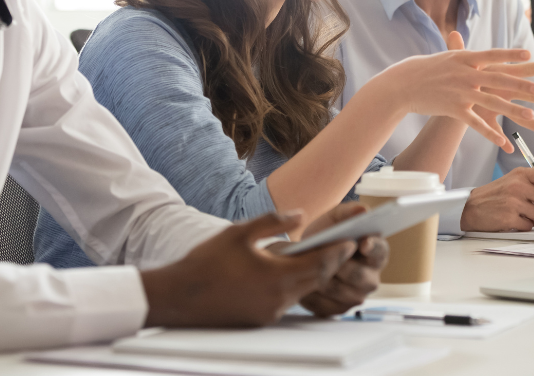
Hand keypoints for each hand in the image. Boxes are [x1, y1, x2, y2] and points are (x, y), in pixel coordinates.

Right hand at [141, 212, 356, 327]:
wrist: (182, 296)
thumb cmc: (208, 261)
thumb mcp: (240, 232)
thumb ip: (273, 221)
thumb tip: (299, 215)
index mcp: (276, 276)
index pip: (319, 263)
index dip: (337, 250)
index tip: (352, 239)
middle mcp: (278, 299)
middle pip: (317, 280)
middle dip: (333, 262)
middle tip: (346, 246)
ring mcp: (271, 312)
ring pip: (304, 291)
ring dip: (315, 274)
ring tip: (324, 256)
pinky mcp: (262, 319)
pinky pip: (289, 300)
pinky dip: (297, 285)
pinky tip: (293, 272)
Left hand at [298, 204, 387, 316]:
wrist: (305, 254)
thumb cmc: (325, 235)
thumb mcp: (334, 219)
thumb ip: (348, 212)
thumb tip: (363, 210)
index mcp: (375, 253)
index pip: (380, 251)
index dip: (373, 247)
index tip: (363, 242)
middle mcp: (370, 278)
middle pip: (360, 277)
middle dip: (341, 264)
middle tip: (324, 254)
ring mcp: (355, 296)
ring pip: (341, 292)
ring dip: (324, 279)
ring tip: (308, 266)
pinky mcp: (338, 310)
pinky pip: (326, 306)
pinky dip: (313, 294)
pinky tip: (303, 282)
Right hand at [386, 36, 533, 149]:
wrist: (401, 85)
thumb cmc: (420, 69)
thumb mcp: (442, 57)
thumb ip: (459, 52)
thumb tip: (465, 42)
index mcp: (463, 58)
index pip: (491, 55)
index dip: (510, 55)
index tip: (528, 55)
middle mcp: (464, 74)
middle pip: (497, 79)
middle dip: (519, 86)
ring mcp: (460, 92)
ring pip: (491, 102)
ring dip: (512, 110)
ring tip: (531, 115)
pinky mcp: (454, 109)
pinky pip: (475, 123)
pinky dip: (490, 133)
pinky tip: (503, 142)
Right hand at [460, 167, 533, 230]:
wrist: (469, 206)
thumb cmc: (493, 196)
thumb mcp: (511, 181)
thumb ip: (532, 183)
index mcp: (519, 174)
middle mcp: (517, 185)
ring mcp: (513, 201)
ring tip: (525, 216)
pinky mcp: (509, 217)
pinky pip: (530, 226)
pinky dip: (524, 226)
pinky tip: (514, 220)